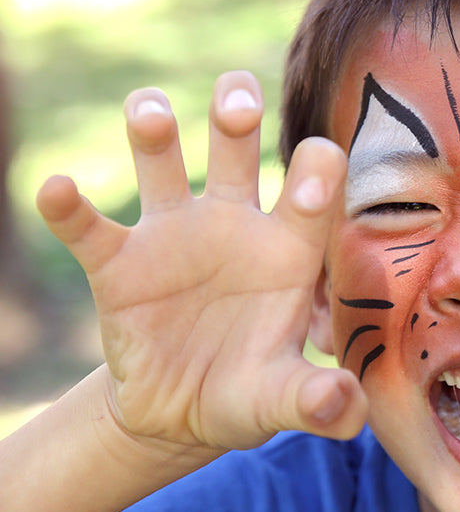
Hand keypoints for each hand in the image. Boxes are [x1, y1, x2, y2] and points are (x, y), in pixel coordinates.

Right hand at [36, 71, 366, 452]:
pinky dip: (71, 208)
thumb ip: (316, 400)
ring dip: (153, 131)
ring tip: (149, 111)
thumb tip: (347, 412)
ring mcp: (175, 235)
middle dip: (236, 114)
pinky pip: (90, 228)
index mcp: (289, 248)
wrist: (179, 412)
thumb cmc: (246, 390)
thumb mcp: (281, 399)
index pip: (312, 189)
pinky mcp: (118, 263)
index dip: (315, 174)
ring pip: (162, 164)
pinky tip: (58, 190)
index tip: (310, 180)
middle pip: (237, 148)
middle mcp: (235, 224)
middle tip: (236, 98)